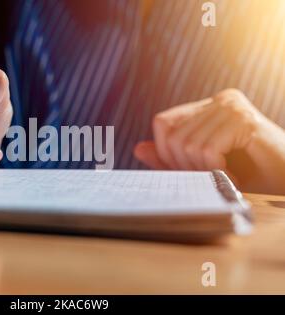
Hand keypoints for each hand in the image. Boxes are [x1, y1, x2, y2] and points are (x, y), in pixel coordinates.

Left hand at [134, 89, 284, 192]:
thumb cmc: (250, 176)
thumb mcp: (202, 168)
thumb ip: (171, 159)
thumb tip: (138, 147)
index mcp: (207, 108)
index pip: (163, 123)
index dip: (167, 152)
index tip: (190, 172)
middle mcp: (219, 100)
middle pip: (172, 135)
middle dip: (185, 166)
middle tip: (211, 178)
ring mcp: (232, 105)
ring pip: (188, 145)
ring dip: (203, 171)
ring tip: (226, 178)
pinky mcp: (243, 118)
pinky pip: (207, 149)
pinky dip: (217, 170)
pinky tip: (235, 177)